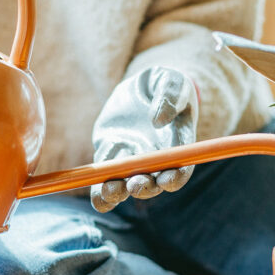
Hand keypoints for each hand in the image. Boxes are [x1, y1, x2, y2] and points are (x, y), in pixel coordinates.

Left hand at [90, 67, 198, 212]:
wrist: (140, 86)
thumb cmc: (164, 83)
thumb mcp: (170, 81)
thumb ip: (169, 97)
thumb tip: (158, 120)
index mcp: (176, 147)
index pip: (180, 170)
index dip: (174, 178)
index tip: (167, 179)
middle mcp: (154, 160)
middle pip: (151, 184)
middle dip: (144, 187)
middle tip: (136, 184)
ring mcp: (130, 160)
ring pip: (124, 186)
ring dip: (118, 192)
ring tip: (111, 189)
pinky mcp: (108, 155)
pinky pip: (102, 177)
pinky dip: (98, 189)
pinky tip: (94, 188)